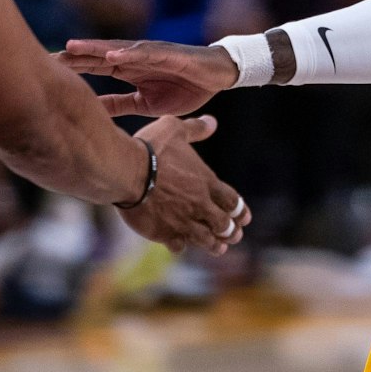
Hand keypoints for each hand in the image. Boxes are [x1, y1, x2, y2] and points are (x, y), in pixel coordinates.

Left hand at [57, 39, 240, 116]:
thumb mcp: (144, 103)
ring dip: (94, 48)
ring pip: (117, 50)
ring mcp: (150, 54)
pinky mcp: (169, 54)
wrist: (217, 77)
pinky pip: (146, 54)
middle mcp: (134, 59)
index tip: (47, 71)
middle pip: (98, 56)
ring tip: (72, 47)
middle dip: (74, 55)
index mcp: (128, 70)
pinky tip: (112, 55)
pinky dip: (129, 54)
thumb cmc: (182, 88)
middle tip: (48, 56)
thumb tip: (93, 111)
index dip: (72, 68)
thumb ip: (119, 104)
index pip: (94, 67)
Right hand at [116, 114, 249, 251]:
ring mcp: (183, 221)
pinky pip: (178, 245)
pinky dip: (180, 246)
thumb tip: (211, 122)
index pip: (232, 201)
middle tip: (234, 235)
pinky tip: (179, 245)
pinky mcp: (164, 232)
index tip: (244, 218)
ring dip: (214, 245)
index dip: (240, 210)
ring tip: (218, 248)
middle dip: (231, 231)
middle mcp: (199, 205)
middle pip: (224, 224)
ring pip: (207, 240)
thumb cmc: (151, 148)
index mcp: (206, 182)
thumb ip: (194, 128)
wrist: (126, 171)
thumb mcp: (174, 129)